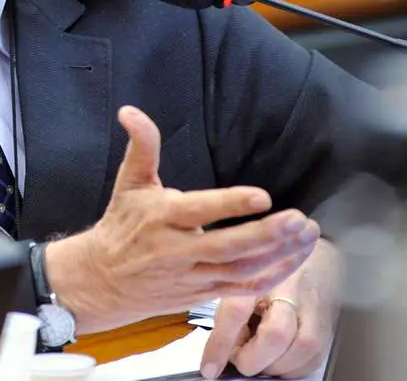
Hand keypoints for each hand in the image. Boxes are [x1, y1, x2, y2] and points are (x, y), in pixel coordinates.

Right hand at [43, 106, 321, 333]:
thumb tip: (130, 111)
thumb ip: (142, 145)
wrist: (101, 280)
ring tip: (305, 235)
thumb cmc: (121, 225)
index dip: (230, 205)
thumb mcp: (130, 182)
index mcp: (161, 218)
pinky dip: (271, 277)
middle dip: (266, 235)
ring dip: (277, 256)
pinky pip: (241, 290)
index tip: (263, 196)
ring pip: (239, 271)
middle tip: (298, 219)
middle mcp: (177, 250)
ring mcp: (192, 276)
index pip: (199, 211)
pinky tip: (294, 260)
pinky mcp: (202, 294)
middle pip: (227, 248)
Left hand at [200, 238, 339, 378]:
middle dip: (252, 359)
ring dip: (273, 366)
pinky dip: (291, 368)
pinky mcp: (328, 325)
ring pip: (300, 348)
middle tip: (239, 359)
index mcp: (258, 272)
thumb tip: (219, 353)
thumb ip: (228, 311)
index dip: (221, 343)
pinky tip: (278, 358)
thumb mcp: (240, 278)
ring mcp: (313, 306)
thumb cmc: (267, 268)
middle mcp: (289, 287)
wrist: (311, 252)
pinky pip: (312, 359)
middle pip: (276, 333)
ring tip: (259, 357)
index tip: (210, 368)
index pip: (237, 310)